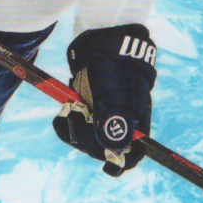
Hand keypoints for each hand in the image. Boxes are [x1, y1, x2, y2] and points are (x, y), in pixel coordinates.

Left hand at [53, 24, 155, 176]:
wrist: (101, 38)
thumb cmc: (112, 67)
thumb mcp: (114, 95)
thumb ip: (113, 122)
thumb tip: (112, 150)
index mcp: (134, 121)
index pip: (130, 154)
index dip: (118, 162)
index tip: (104, 165)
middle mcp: (120, 119)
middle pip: (102, 147)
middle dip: (86, 139)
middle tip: (75, 118)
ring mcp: (104, 110)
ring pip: (86, 134)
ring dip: (73, 126)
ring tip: (69, 108)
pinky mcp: (89, 101)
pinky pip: (76, 118)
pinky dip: (69, 113)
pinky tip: (68, 102)